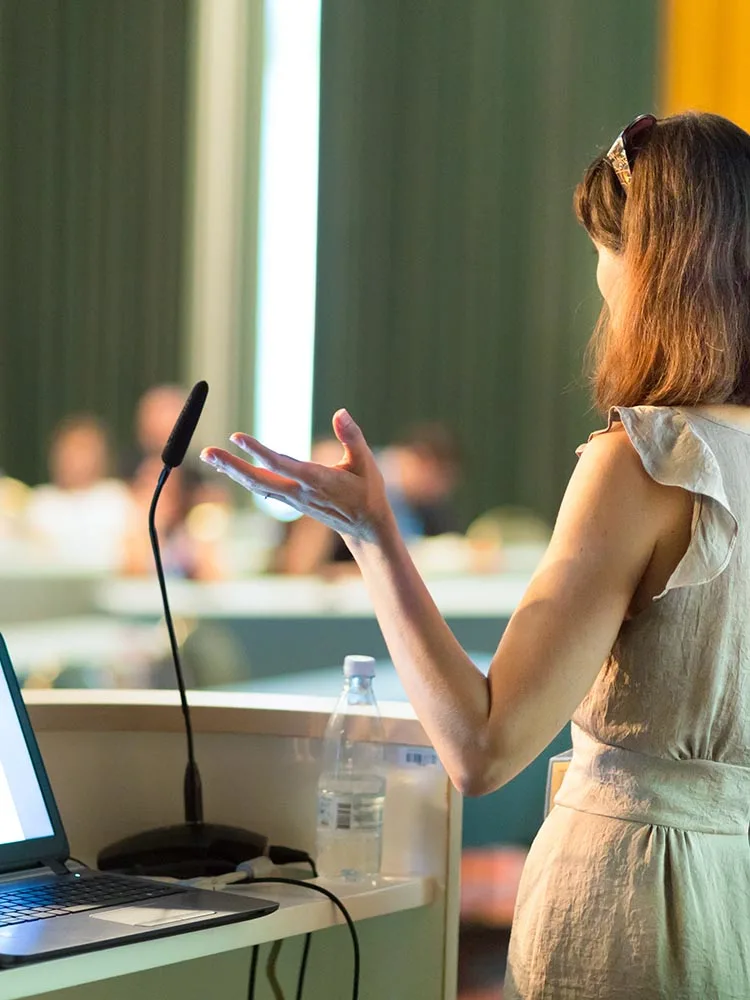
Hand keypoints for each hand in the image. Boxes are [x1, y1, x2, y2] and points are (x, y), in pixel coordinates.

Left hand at [200, 409, 392, 543]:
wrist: (366, 525)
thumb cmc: (368, 490)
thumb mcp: (366, 461)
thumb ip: (352, 436)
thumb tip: (340, 412)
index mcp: (317, 480)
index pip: (281, 464)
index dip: (257, 451)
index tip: (237, 437)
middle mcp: (300, 493)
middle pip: (259, 480)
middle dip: (232, 466)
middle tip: (208, 452)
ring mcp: (293, 500)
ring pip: (257, 486)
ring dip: (232, 471)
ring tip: (209, 456)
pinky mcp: (292, 502)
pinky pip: (262, 489)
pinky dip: (244, 477)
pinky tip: (229, 468)